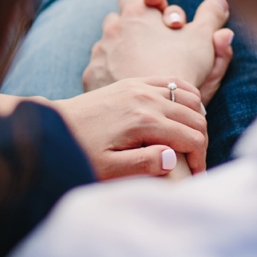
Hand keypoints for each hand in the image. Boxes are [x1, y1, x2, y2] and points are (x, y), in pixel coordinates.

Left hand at [47, 76, 207, 177]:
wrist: (56, 125)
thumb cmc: (82, 151)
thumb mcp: (109, 168)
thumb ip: (143, 165)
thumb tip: (174, 158)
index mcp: (143, 122)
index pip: (192, 138)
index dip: (200, 160)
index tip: (194, 175)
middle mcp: (145, 99)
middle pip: (195, 118)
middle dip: (201, 142)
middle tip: (194, 161)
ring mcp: (140, 86)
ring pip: (189, 98)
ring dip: (196, 119)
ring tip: (189, 140)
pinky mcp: (133, 81)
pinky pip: (173, 81)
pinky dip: (186, 96)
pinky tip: (183, 114)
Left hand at [83, 0, 234, 102]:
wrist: (155, 107)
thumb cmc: (182, 69)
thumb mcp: (203, 39)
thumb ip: (211, 17)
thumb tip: (219, 1)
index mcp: (136, 13)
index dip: (149, 3)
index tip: (162, 20)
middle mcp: (112, 28)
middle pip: (117, 17)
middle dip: (132, 26)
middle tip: (151, 42)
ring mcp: (99, 51)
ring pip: (106, 43)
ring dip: (119, 49)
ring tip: (139, 66)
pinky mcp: (91, 75)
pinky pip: (98, 67)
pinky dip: (109, 73)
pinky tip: (125, 83)